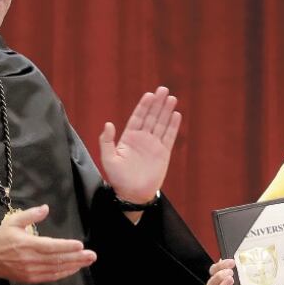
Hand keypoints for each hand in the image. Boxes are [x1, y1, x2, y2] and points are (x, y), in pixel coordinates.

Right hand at [0, 205, 96, 282]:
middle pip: (57, 259)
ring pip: (56, 269)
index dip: (66, 246)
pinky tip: (73, 269)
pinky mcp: (31, 278)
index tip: (80, 245)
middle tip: (92, 255)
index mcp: (28, 244)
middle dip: (76, 258)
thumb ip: (31, 215)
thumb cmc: (2, 238)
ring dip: (74, 266)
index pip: (51, 246)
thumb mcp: (13, 221)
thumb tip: (46, 208)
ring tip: (87, 261)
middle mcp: (31, 259)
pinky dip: (63, 273)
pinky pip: (51, 277)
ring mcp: (31, 271)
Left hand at [99, 86, 181, 203]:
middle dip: (157, 103)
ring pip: (161, 124)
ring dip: (166, 111)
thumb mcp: (108, 159)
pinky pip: (169, 137)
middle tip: (163, 89)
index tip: (149, 95)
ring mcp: (154, 145)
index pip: (137, 117)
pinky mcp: (163, 153)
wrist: (133, 194)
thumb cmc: (118, 178)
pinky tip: (176, 115)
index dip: (143, 106)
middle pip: (151, 117)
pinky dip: (173, 126)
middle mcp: (142, 139)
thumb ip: (106, 141)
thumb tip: (108, 124)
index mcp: (129, 138)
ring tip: (172, 98)